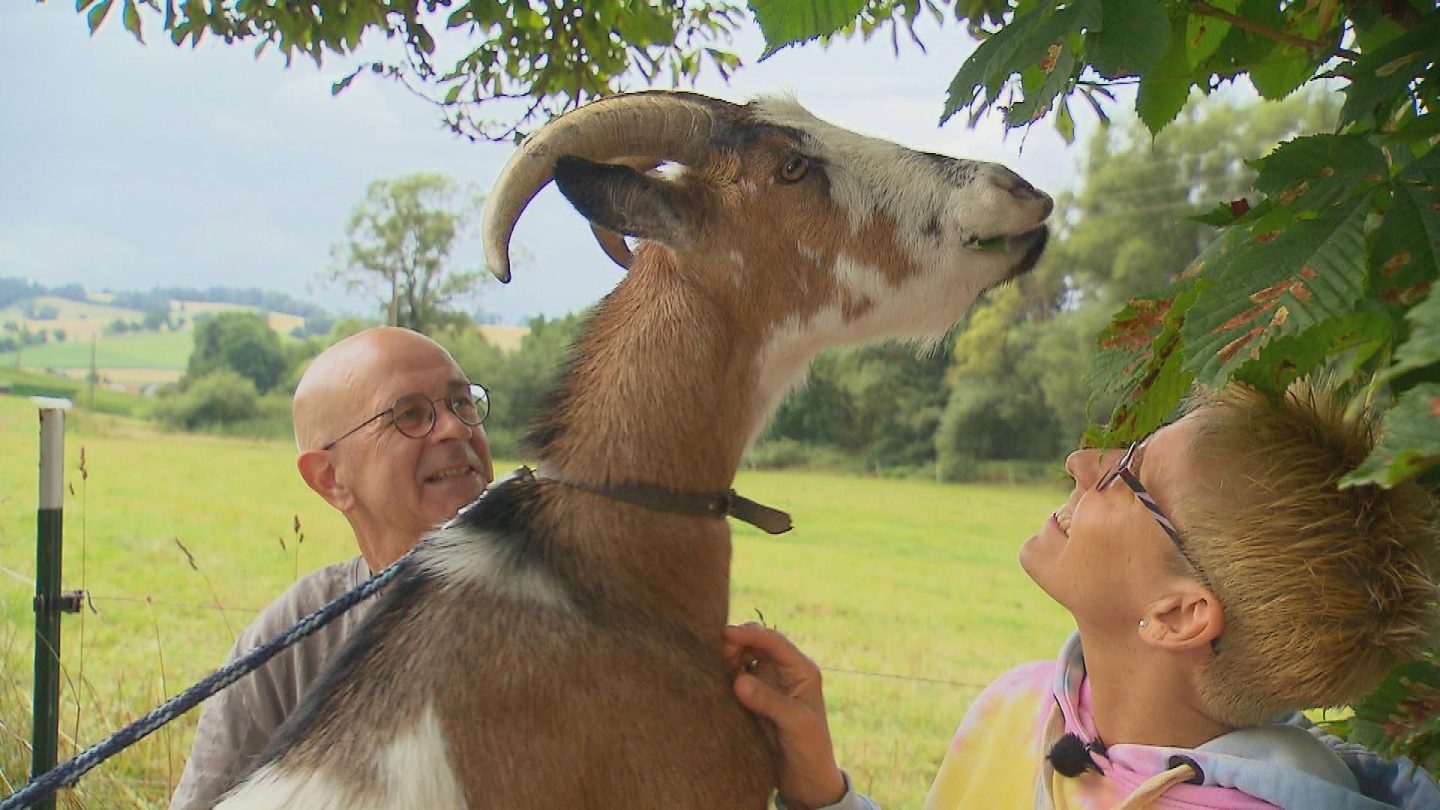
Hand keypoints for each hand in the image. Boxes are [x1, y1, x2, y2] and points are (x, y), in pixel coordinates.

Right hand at [724, 623, 845, 809]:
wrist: (805, 778)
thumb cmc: (810, 748)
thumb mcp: (795, 723)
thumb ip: (768, 700)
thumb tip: (738, 679)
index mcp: (802, 669)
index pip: (775, 641)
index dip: (751, 633)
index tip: (726, 633)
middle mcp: (784, 671)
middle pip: (757, 643)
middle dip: (737, 643)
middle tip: (718, 656)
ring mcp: (768, 683)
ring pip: (744, 657)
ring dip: (729, 657)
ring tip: (715, 669)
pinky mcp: (754, 697)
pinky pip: (736, 676)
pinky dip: (725, 673)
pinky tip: (716, 680)